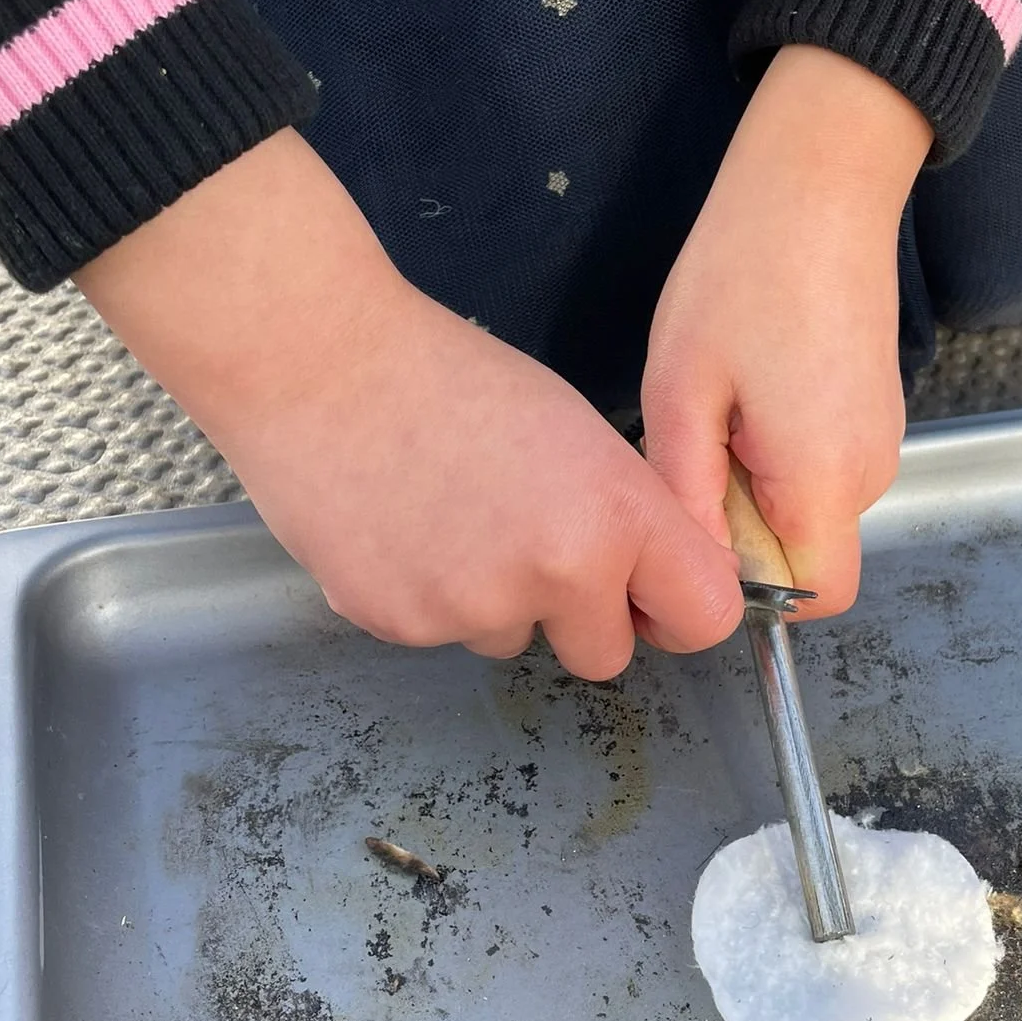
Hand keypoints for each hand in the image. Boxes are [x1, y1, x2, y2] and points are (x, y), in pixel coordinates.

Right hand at [76, 131, 743, 677]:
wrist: (318, 365)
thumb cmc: (448, 376)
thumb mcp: (575, 431)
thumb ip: (624, 516)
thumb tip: (650, 583)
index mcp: (616, 515)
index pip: (703, 619)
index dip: (676, 610)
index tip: (651, 599)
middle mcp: (558, 575)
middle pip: (606, 656)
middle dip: (579, 617)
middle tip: (529, 545)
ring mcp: (475, 609)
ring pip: (513, 640)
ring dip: (494, 601)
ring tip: (447, 517)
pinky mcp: (402, 627)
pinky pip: (441, 633)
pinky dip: (427, 595)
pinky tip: (400, 530)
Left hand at [641, 45, 930, 613]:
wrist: (820, 181)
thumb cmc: (743, 274)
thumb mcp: (682, 392)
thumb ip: (688, 495)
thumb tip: (688, 569)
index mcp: (824, 480)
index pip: (813, 597)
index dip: (753, 591)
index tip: (700, 536)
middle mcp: (870, 472)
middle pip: (806, 551)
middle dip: (743, 527)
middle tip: (694, 443)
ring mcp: (881, 437)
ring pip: (810, 505)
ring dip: (757, 481)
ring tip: (719, 401)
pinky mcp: (875, 406)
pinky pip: (822, 462)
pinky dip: (780, 447)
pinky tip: (749, 382)